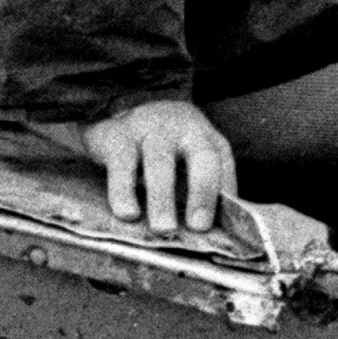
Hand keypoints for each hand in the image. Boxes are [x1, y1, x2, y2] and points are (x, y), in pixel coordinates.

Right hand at [35, 98, 237, 232]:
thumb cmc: (160, 146)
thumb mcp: (185, 157)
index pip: (222, 162)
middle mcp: (182, 128)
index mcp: (204, 136)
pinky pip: (121, 164)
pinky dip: (124, 190)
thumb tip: (220, 229)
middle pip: (202, 157)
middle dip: (202, 192)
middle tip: (198, 226)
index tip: (216, 222)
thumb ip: (203, 186)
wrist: (115, 109)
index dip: (222, 191)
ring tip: (163, 227)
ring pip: (160, 163)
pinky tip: (126, 213)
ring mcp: (149, 128)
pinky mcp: (115, 134)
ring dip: (162, 198)